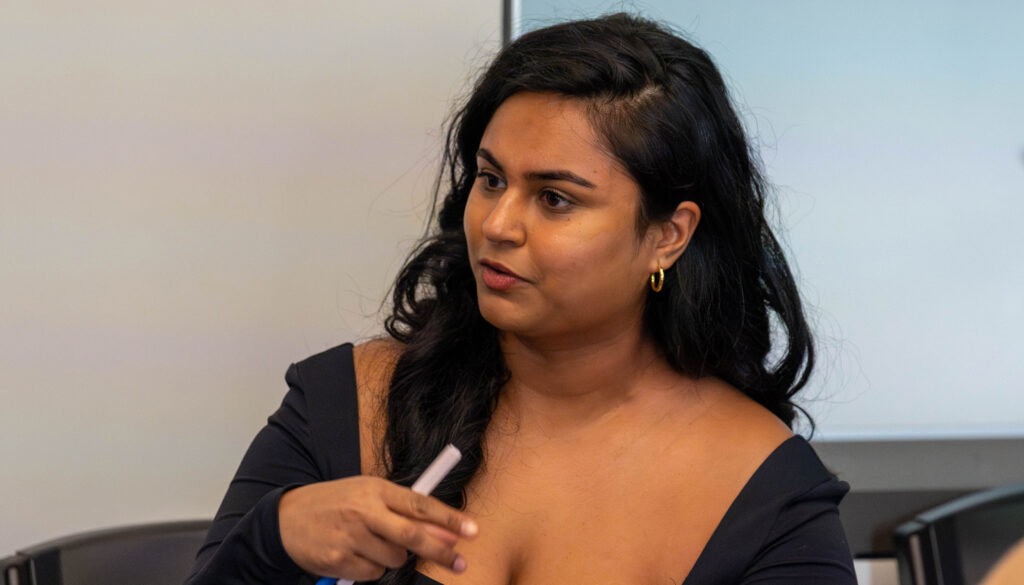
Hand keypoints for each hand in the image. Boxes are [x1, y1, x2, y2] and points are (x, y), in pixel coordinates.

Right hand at [278, 476, 477, 580]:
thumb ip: (402, 510)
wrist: (287, 518)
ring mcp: (350, 535)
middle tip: (459, 562)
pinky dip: (371, 569)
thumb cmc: (336, 504)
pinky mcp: (339, 559)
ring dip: (393, 557)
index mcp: (375, 489)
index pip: (419, 503)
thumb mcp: (367, 495)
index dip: (448, 518)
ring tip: (372, 544)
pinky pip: (373, 574)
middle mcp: (364, 510)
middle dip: (439, 550)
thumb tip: (442, 531)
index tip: (471, 530)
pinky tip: (356, 555)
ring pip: (394, 559)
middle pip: (412, 535)